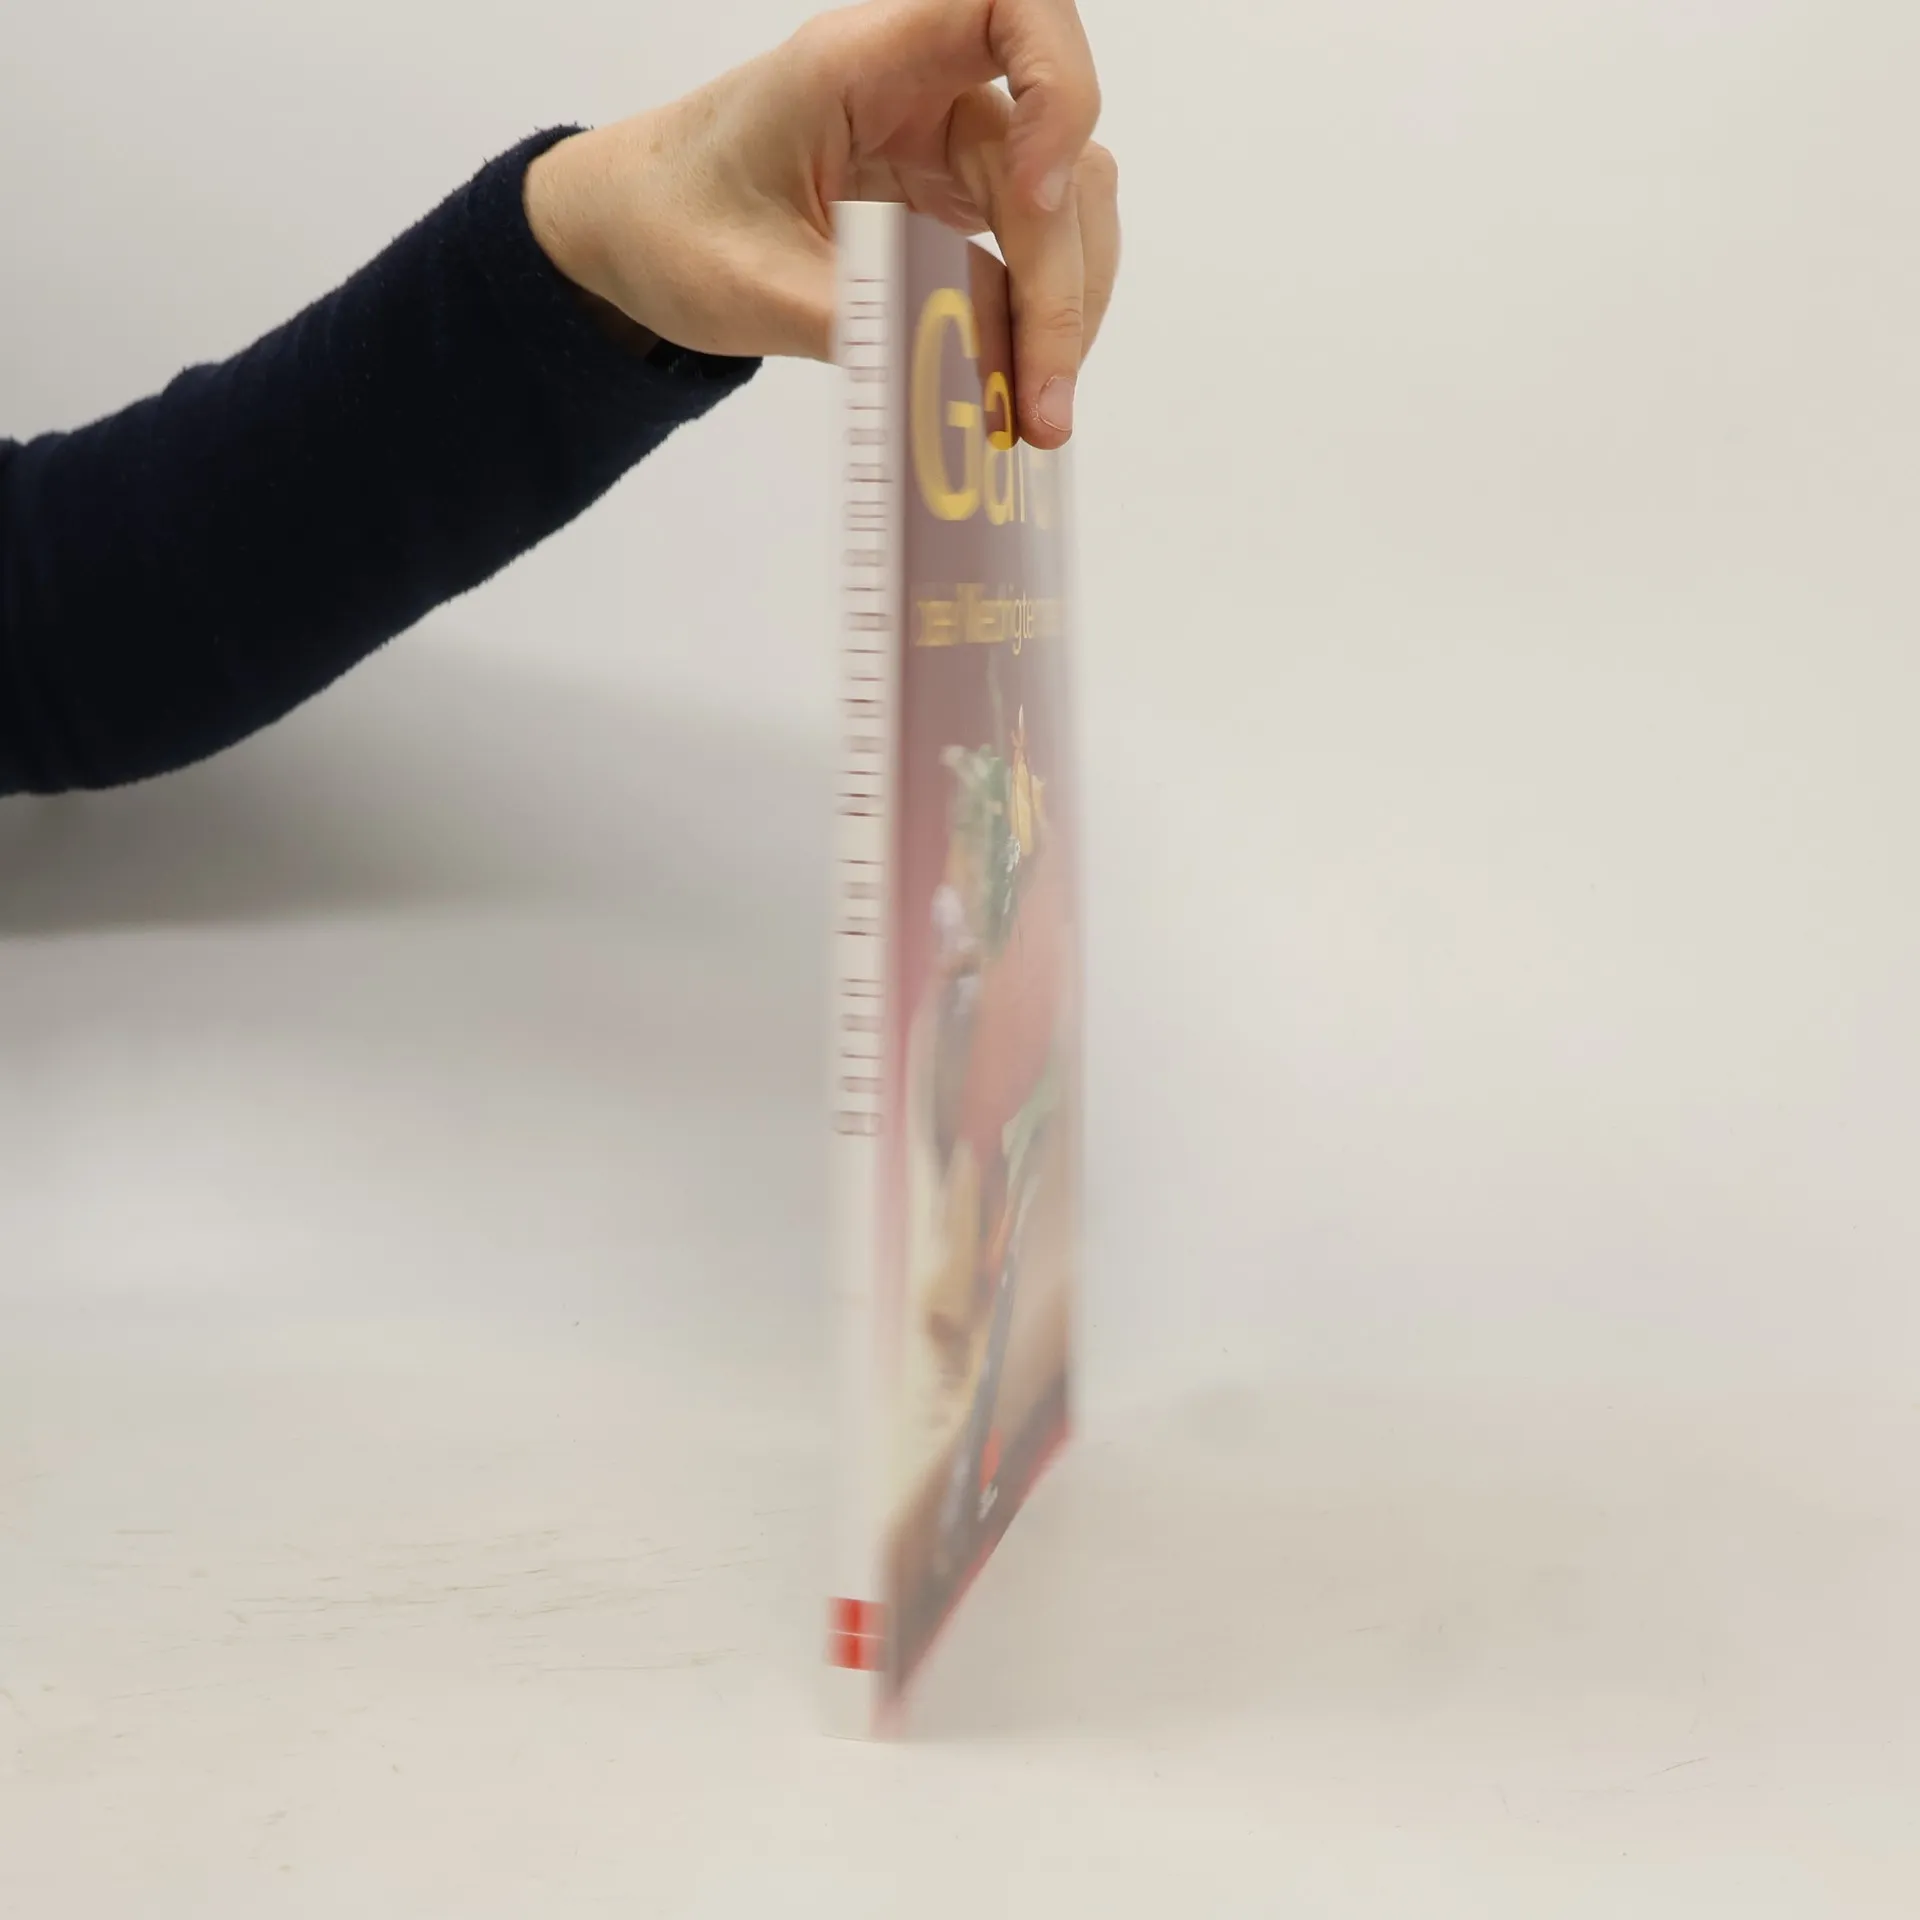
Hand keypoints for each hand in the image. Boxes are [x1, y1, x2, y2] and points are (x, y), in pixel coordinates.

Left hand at [524, 0, 1117, 447]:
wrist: (633, 233)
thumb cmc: (670, 228)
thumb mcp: (751, 288)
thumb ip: (863, 324)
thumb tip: (977, 377)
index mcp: (861, 65)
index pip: (1009, 6)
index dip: (1057, 89)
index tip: (1037, 197)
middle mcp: (921, 89)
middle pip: (1054, 153)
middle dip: (1062, 282)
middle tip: (1041, 404)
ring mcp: (944, 145)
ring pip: (1064, 204)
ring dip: (1068, 306)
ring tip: (1038, 412)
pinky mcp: (950, 201)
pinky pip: (1032, 247)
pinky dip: (1038, 318)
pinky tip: (1016, 387)